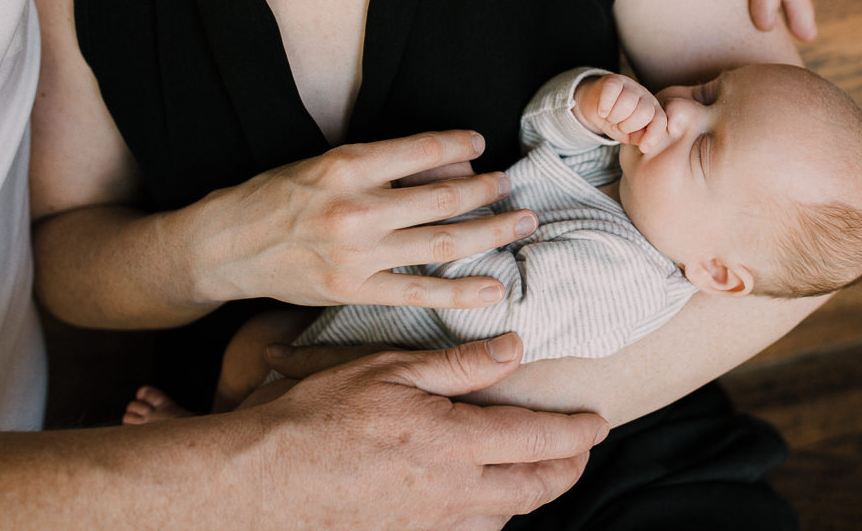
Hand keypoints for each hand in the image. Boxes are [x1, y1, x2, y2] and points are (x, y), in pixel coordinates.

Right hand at [190, 131, 535, 308]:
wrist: (223, 247)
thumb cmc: (273, 197)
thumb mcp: (321, 163)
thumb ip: (377, 166)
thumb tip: (443, 167)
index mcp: (344, 166)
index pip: (420, 150)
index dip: (458, 146)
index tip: (479, 146)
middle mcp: (354, 209)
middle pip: (442, 199)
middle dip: (488, 192)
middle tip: (514, 186)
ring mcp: (355, 255)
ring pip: (441, 242)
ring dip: (490, 232)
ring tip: (521, 223)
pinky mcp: (352, 291)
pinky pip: (419, 292)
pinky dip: (461, 291)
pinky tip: (494, 287)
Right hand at [254, 334, 605, 529]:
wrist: (263, 480)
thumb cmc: (320, 416)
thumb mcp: (390, 371)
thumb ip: (458, 364)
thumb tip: (514, 347)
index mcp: (452, 444)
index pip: (537, 440)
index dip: (575, 432)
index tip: (597, 421)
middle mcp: (451, 494)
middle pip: (535, 489)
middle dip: (569, 469)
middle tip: (583, 449)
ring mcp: (431, 526)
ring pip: (505, 517)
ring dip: (531, 494)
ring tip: (538, 468)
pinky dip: (491, 516)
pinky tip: (486, 498)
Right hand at [573, 74, 667, 152]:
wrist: (596, 106)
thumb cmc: (616, 122)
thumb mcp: (628, 134)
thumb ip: (639, 137)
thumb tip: (645, 144)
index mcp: (653, 111)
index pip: (660, 121)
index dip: (653, 135)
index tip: (644, 148)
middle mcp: (645, 97)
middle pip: (644, 112)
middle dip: (628, 125)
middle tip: (618, 125)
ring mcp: (631, 86)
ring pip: (627, 103)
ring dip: (614, 116)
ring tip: (609, 117)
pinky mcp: (614, 80)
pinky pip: (612, 91)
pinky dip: (605, 105)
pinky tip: (602, 112)